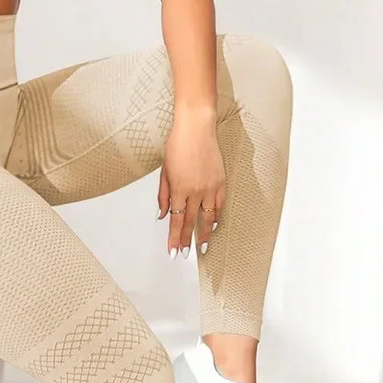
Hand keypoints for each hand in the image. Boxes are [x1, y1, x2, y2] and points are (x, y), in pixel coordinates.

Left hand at [156, 110, 223, 256]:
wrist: (196, 128)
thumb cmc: (177, 145)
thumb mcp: (164, 172)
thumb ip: (163, 196)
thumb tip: (162, 214)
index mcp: (179, 189)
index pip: (176, 221)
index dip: (174, 238)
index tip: (173, 251)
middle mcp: (196, 191)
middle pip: (191, 222)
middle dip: (187, 241)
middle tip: (185, 254)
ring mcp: (210, 187)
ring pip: (208, 217)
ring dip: (205, 234)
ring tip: (202, 246)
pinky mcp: (220, 182)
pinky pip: (219, 205)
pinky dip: (216, 216)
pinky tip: (214, 224)